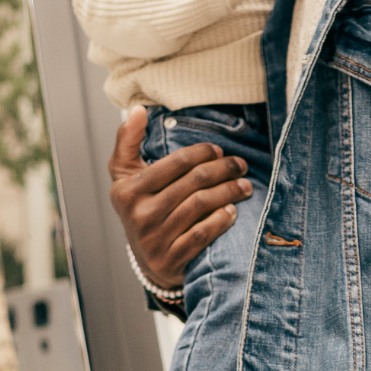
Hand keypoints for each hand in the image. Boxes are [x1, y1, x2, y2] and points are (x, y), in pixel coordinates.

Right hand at [107, 106, 253, 292]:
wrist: (146, 260)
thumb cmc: (141, 207)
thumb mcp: (125, 175)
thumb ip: (128, 140)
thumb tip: (138, 110)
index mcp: (128, 189)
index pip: (176, 162)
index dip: (203, 152)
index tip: (219, 150)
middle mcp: (139, 214)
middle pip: (193, 182)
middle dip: (224, 169)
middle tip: (241, 165)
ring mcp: (153, 239)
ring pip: (201, 205)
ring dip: (229, 192)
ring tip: (245, 185)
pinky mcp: (169, 260)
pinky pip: (202, 234)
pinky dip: (221, 220)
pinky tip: (233, 211)